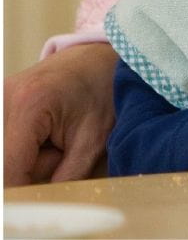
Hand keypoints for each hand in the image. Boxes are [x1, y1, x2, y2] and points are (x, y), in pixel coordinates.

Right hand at [4, 43, 118, 185]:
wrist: (99, 58)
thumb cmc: (103, 92)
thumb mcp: (93, 139)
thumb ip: (65, 177)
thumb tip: (42, 204)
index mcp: (29, 105)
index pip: (8, 169)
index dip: (24, 191)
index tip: (45, 197)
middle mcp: (3, 99)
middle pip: (4, 164)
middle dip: (29, 171)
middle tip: (60, 150)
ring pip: (5, 155)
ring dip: (24, 159)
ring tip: (53, 139)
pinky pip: (5, 142)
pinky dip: (21, 148)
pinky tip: (40, 135)